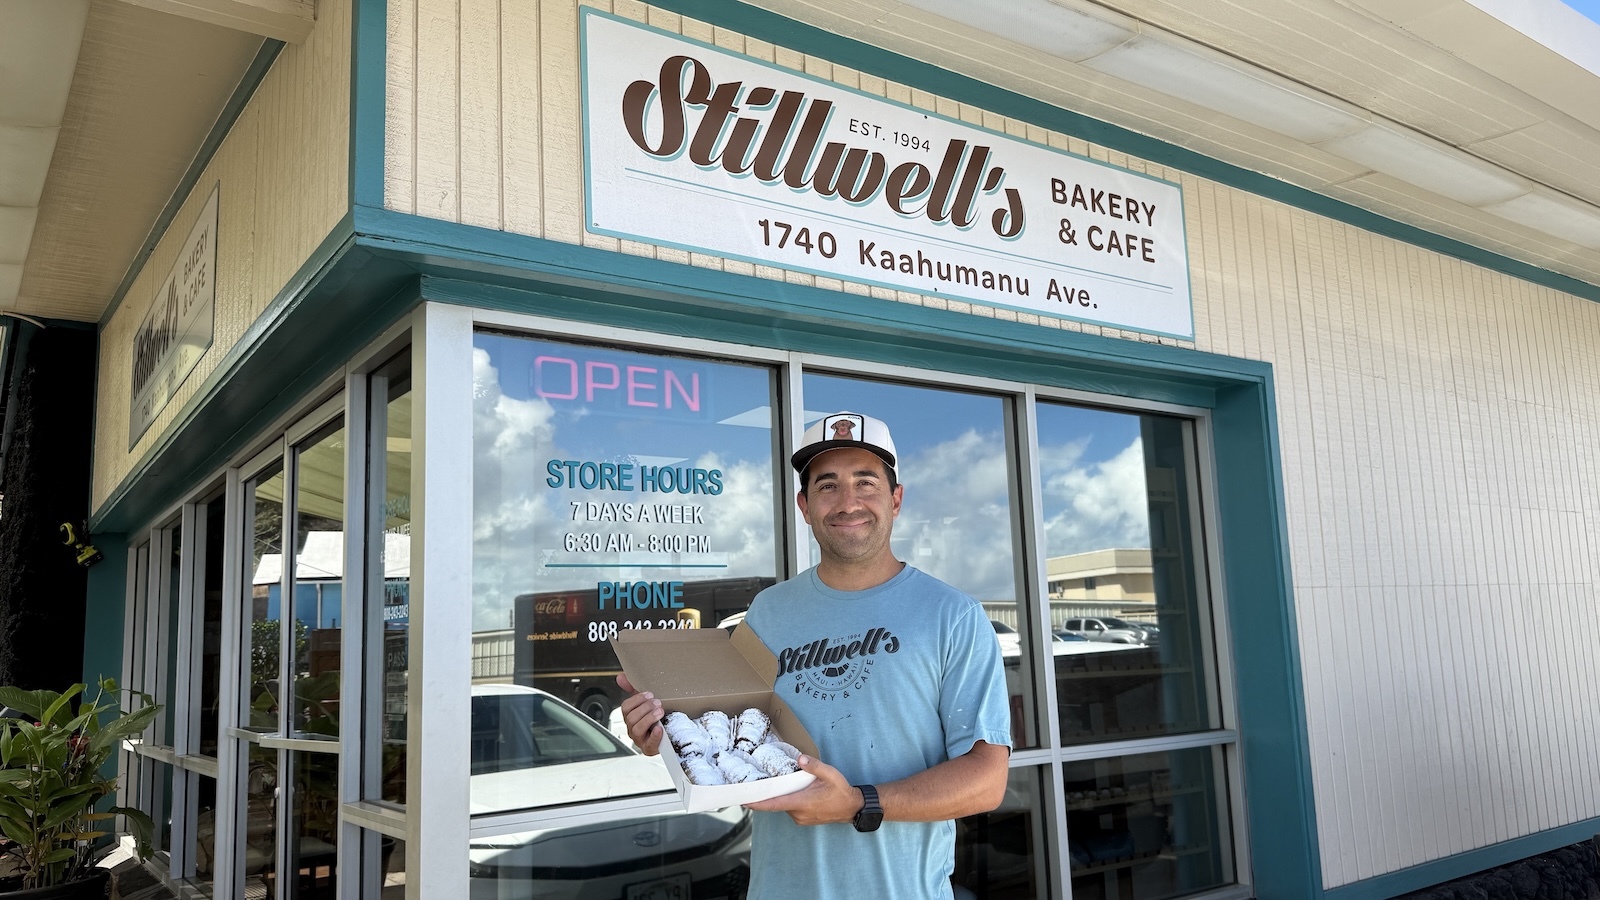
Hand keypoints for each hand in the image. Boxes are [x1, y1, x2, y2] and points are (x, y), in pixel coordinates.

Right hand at [616, 673, 662, 755]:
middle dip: (645, 708)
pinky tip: (660, 728)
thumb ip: (632, 689)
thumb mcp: (644, 702)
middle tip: (658, 703)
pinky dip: (654, 735)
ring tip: (660, 712)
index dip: (636, 700)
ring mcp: (640, 740)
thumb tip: (620, 677)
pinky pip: (649, 744)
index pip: (625, 707)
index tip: (650, 694)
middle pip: (631, 718)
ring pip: (637, 729)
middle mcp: (632, 728)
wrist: (669, 733)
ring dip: (649, 718)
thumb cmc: (654, 717)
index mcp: (630, 717)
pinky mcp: (649, 748)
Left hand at [742, 754, 862, 825]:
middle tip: (752, 783)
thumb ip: (814, 766)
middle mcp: (798, 813)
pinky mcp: (803, 819)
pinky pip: (789, 808)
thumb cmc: (841, 791)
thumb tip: (800, 759)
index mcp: (802, 802)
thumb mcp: (830, 774)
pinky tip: (788, 790)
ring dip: (778, 796)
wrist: (852, 808)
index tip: (742, 799)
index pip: (773, 804)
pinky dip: (785, 800)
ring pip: (782, 805)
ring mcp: (800, 818)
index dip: (756, 802)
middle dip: (766, 794)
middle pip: (775, 803)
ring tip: (772, 783)